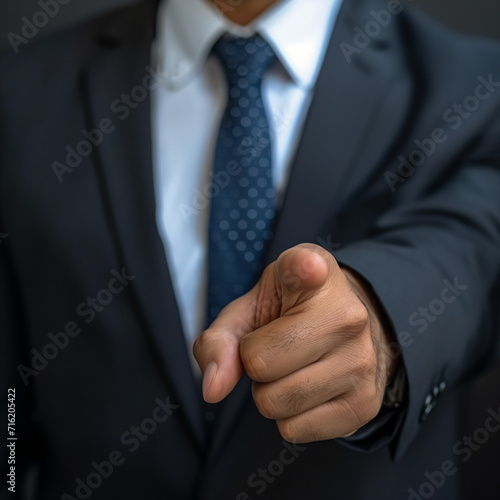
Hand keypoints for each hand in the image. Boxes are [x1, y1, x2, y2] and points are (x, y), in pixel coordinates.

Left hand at [193, 244, 398, 441]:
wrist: (344, 333)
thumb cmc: (291, 317)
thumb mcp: (250, 311)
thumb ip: (220, 340)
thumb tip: (213, 389)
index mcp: (315, 276)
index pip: (307, 268)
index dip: (305, 269)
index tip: (309, 268)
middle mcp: (348, 315)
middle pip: (261, 364)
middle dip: (255, 363)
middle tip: (277, 347)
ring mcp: (363, 361)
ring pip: (275, 403)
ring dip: (270, 393)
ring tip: (293, 368)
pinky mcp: (365, 404)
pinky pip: (294, 431)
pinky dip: (288, 417)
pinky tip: (307, 390)